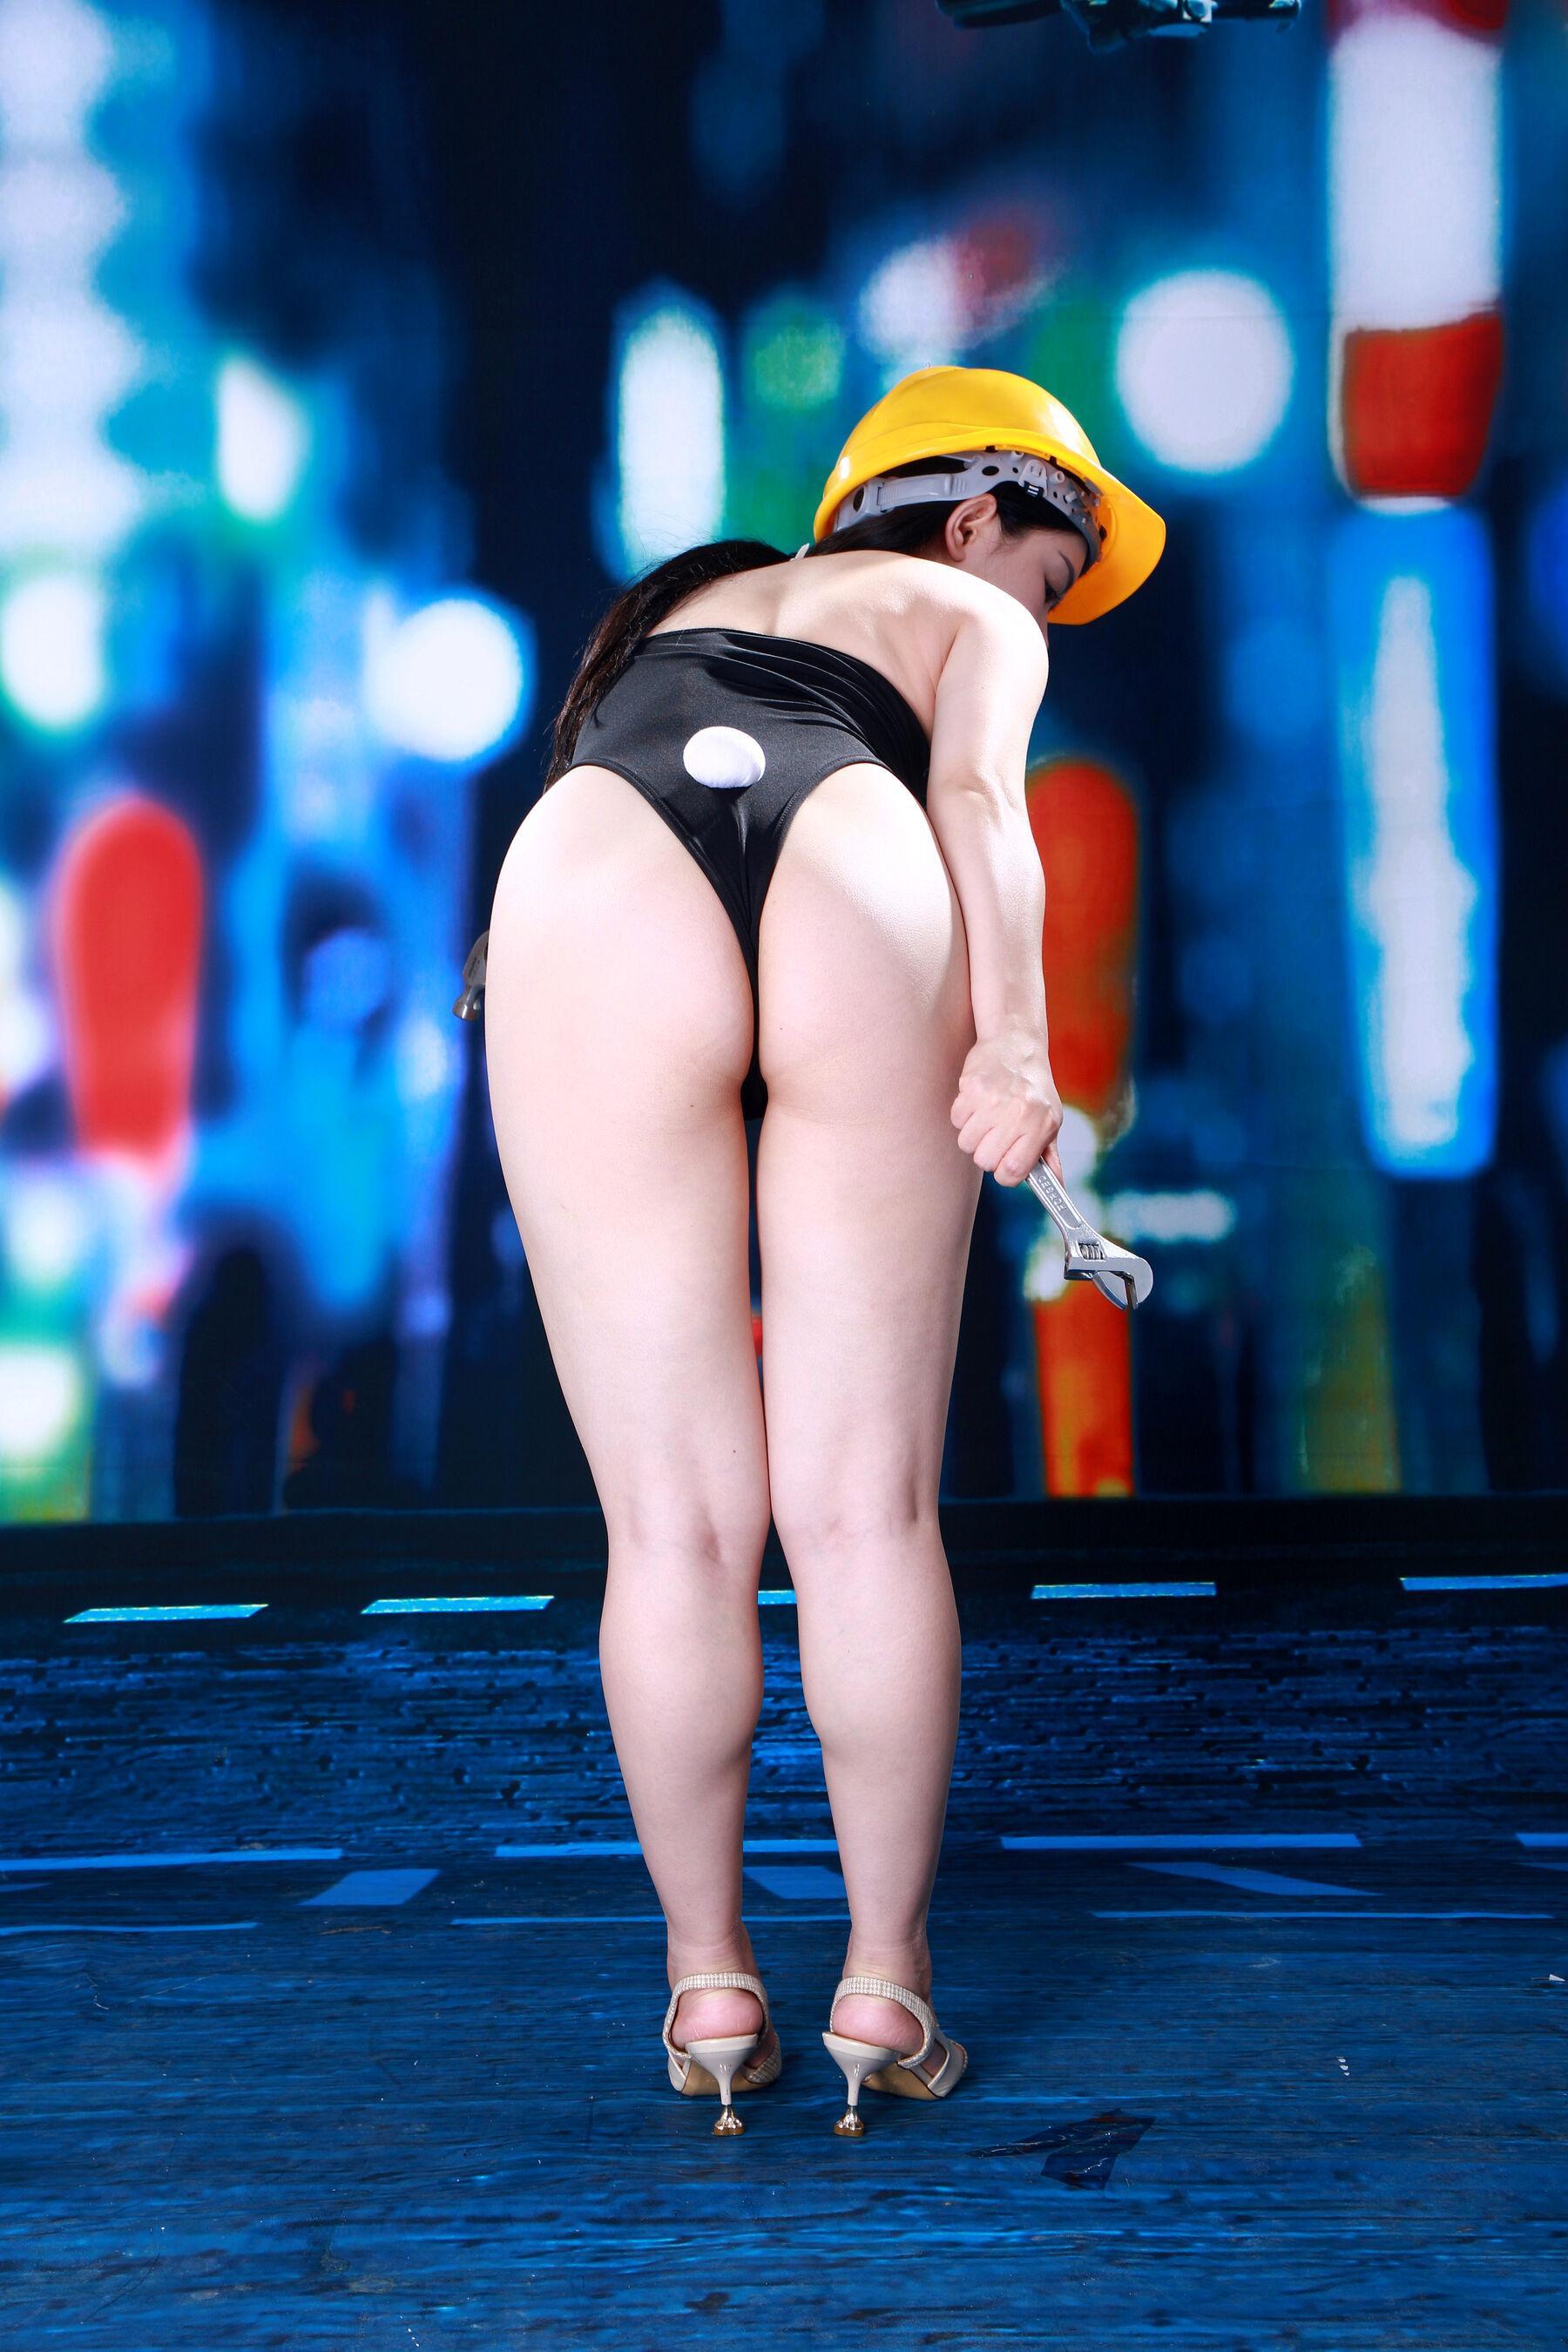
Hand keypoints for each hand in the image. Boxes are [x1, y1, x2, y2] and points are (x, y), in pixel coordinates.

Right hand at [951, 1024, 1064, 1186]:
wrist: (1015, 1045)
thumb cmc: (1033, 1089)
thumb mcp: (1050, 1120)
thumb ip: (1049, 1156)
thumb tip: (1056, 1187)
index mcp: (1041, 1124)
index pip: (1014, 1170)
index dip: (1004, 1174)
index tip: (1005, 1166)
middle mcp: (1019, 1112)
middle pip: (985, 1160)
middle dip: (987, 1154)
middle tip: (996, 1136)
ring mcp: (993, 1100)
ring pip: (966, 1143)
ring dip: (973, 1136)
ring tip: (986, 1118)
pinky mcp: (972, 1087)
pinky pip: (957, 1121)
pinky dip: (963, 1117)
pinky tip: (977, 1104)